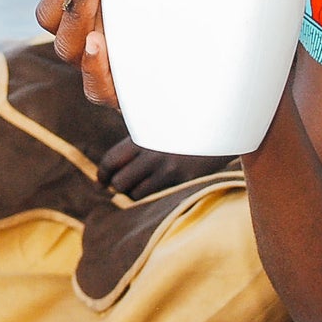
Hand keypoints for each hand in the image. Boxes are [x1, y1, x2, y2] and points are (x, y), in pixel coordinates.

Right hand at [32, 0, 116, 106]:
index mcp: (73, 7)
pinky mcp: (116, 91)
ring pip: (66, 45)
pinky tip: (98, 41)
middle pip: (48, 16)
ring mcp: (94, 64)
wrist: (201, 39)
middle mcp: (77, 36)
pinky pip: (94, 85)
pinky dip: (94, 63)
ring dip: (77, 13)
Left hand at [99, 138, 228, 197]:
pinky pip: (153, 195)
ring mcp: (166, 166)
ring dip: (133, 193)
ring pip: (134, 192)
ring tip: (140, 187)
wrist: (221, 126)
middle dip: (117, 186)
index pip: (111, 159)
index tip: (101, 182)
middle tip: (122, 187)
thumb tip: (117, 163)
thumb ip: (141, 140)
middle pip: (119, 181)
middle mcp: (151, 151)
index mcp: (143, 135)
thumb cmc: (187, 126)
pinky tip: (154, 189)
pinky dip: (148, 195)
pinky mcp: (181, 178)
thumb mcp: (159, 126)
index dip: (102, 174)